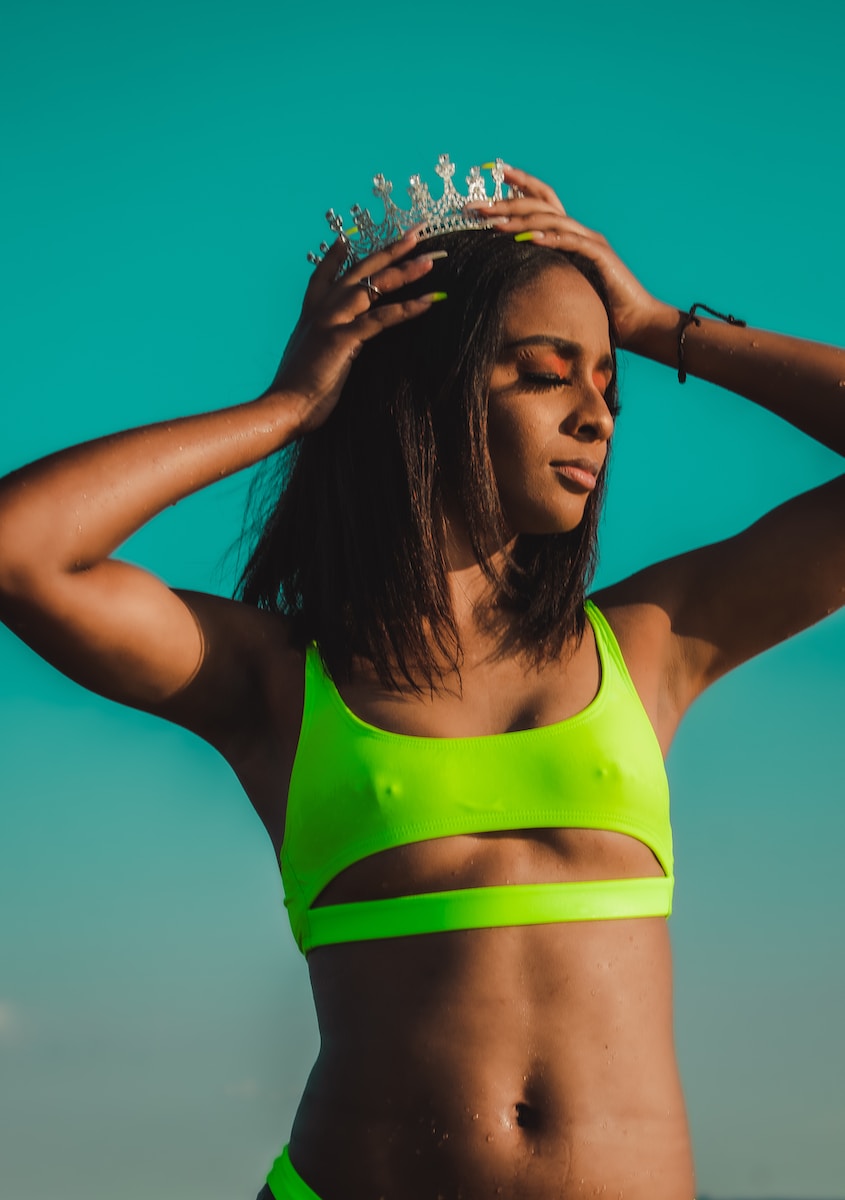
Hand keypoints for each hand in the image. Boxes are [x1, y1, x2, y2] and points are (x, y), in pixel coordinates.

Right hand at [264, 230, 441, 434]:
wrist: (283, 409)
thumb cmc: (295, 394)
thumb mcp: (308, 360)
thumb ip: (321, 345)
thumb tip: (335, 345)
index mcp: (310, 315)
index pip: (323, 275)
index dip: (336, 256)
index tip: (346, 238)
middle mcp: (320, 311)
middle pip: (358, 271)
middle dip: (388, 251)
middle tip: (413, 234)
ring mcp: (331, 322)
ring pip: (372, 287)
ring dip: (403, 272)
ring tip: (429, 260)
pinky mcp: (343, 339)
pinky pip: (381, 319)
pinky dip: (407, 309)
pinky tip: (429, 301)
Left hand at [475, 164, 674, 349]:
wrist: (636, 321)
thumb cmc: (599, 307)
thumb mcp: (563, 285)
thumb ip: (543, 272)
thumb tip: (511, 272)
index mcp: (569, 234)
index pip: (543, 199)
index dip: (522, 184)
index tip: (496, 173)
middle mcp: (579, 231)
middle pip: (540, 206)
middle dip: (507, 204)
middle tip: (476, 207)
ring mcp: (590, 241)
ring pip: (552, 221)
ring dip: (521, 221)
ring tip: (494, 224)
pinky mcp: (601, 256)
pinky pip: (572, 243)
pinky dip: (551, 239)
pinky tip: (531, 239)